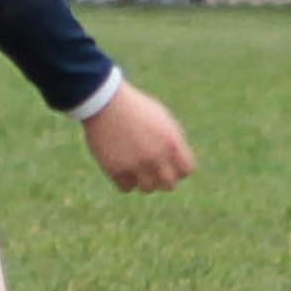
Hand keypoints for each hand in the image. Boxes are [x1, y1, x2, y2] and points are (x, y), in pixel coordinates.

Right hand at [80, 81, 196, 192]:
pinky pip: (126, 188)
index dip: (179, 169)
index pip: (186, 170)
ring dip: (143, 181)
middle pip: (168, 184)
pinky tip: (121, 169)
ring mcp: (135, 164)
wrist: (105, 102)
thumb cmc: (135, 108)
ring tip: (136, 169)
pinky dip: (125, 181)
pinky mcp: (115, 169)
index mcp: (171, 142)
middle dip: (162, 179)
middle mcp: (156, 156)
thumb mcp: (162, 121)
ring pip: (147, 188)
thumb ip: (172, 143)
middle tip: (153, 170)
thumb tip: (175, 164)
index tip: (169, 164)